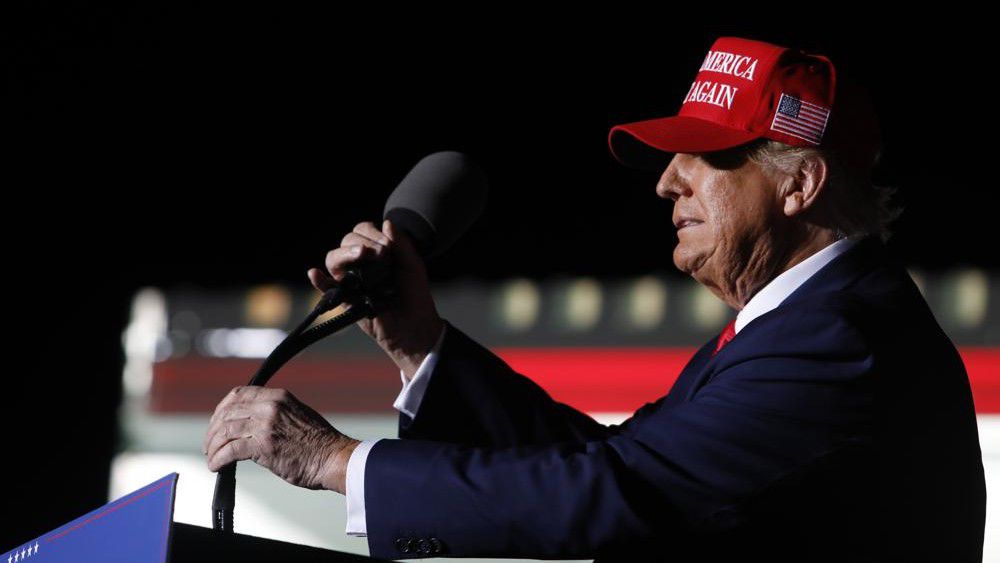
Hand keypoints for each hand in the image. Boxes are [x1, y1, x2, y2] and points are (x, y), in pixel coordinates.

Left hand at [203, 386, 358, 493]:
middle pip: (227, 413)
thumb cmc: (319, 444)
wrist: (333, 458)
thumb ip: (275, 415)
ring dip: (213, 447)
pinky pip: (230, 450)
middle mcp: (270, 406)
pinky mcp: (263, 445)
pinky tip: (216, 466)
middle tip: (209, 445)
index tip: (216, 423)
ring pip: (225, 431)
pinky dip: (218, 459)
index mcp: (279, 396)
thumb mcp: (297, 416)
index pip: (238, 394)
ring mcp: (266, 425)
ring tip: (212, 458)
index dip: (221, 409)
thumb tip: (251, 426)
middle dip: (213, 431)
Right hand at [308, 219, 444, 377]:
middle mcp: (361, 263)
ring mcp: (351, 280)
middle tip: (380, 254)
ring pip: (333, 259)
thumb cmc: (415, 294)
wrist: (414, 325)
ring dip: (344, 254)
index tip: (387, 246)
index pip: (362, 231)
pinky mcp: (345, 299)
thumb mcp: (413, 265)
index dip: (371, 233)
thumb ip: (401, 243)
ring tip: (360, 255)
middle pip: (346, 241)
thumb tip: (386, 223)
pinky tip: (314, 273)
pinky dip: (318, 281)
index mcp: (376, 252)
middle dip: (361, 243)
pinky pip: (326, 288)